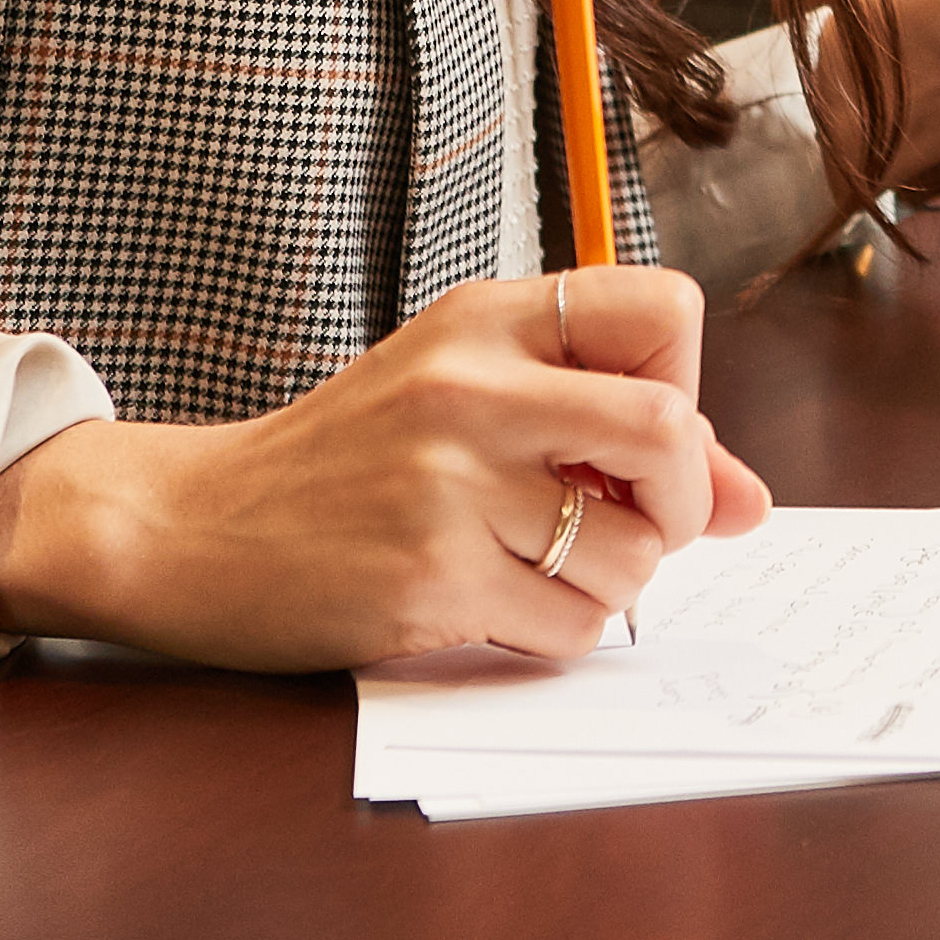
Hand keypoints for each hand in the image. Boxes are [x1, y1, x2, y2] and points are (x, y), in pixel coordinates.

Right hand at [0, 265, 766, 671]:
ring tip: (545, 567)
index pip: (669, 307)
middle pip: (672, 428)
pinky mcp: (426, 580)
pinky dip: (563, 632)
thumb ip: (606, 425)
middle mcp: (473, 388)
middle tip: (631, 520)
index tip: (632, 434)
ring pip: (633, 551)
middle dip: (680, 498)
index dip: (686, 382)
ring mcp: (448, 487)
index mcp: (488, 317)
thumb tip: (748, 499)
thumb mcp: (466, 397)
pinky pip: (571, 625)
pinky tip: (502, 606)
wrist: (191, 526)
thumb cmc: (346, 459)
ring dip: (617, 580)